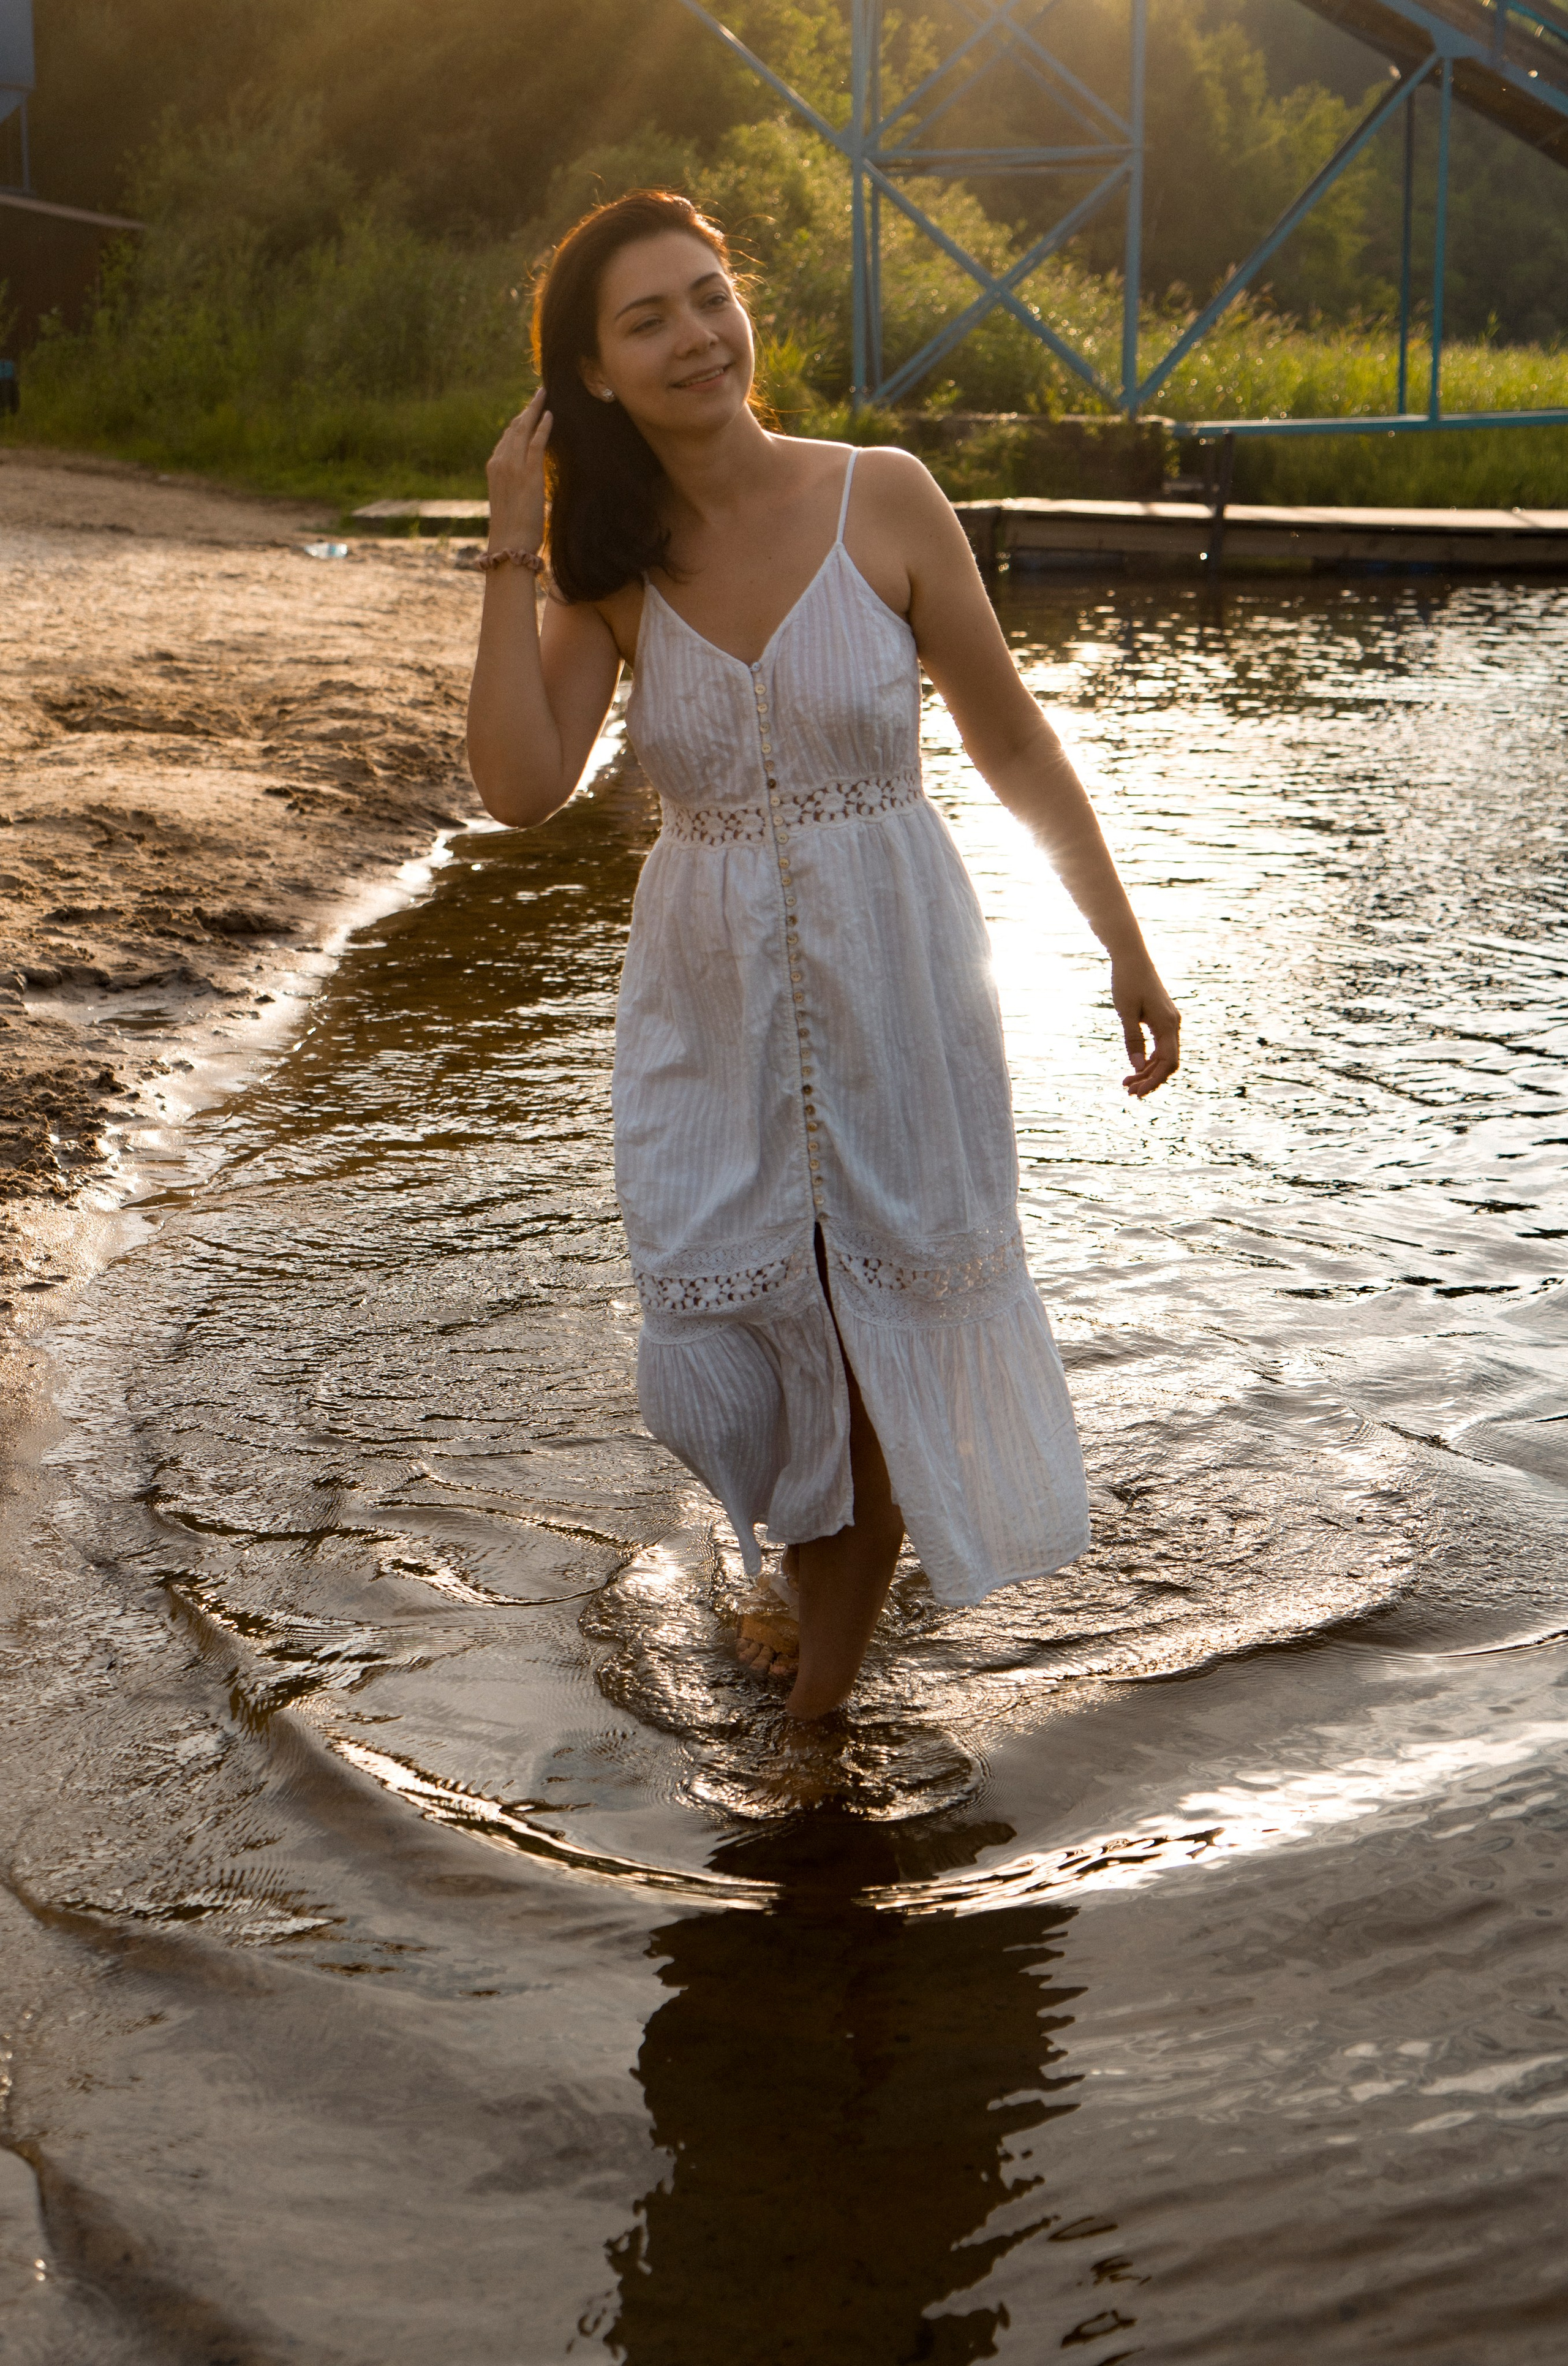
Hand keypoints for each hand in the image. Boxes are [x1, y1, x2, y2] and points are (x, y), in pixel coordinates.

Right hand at [485, 387, 551, 553]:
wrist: (509, 545)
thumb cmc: (511, 531)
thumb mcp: (510, 502)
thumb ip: (515, 486)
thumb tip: (526, 483)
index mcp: (493, 469)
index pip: (506, 439)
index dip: (517, 424)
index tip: (526, 413)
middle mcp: (500, 463)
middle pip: (513, 429)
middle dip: (526, 411)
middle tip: (538, 395)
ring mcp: (513, 467)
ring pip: (523, 430)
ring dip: (534, 410)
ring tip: (543, 396)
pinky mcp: (529, 474)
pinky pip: (536, 443)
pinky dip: (543, 427)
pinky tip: (550, 415)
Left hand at [1113, 955, 1180, 1097]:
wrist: (1132, 957)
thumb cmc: (1127, 981)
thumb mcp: (1126, 1012)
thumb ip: (1132, 1040)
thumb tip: (1137, 1067)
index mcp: (1167, 1024)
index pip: (1167, 1062)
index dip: (1154, 1081)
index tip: (1137, 1092)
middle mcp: (1173, 1024)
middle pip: (1167, 1063)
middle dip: (1150, 1079)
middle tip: (1129, 1092)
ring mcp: (1169, 1022)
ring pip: (1164, 1056)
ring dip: (1147, 1071)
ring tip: (1127, 1084)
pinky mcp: (1163, 1019)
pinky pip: (1160, 1046)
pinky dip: (1148, 1059)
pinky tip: (1134, 1067)